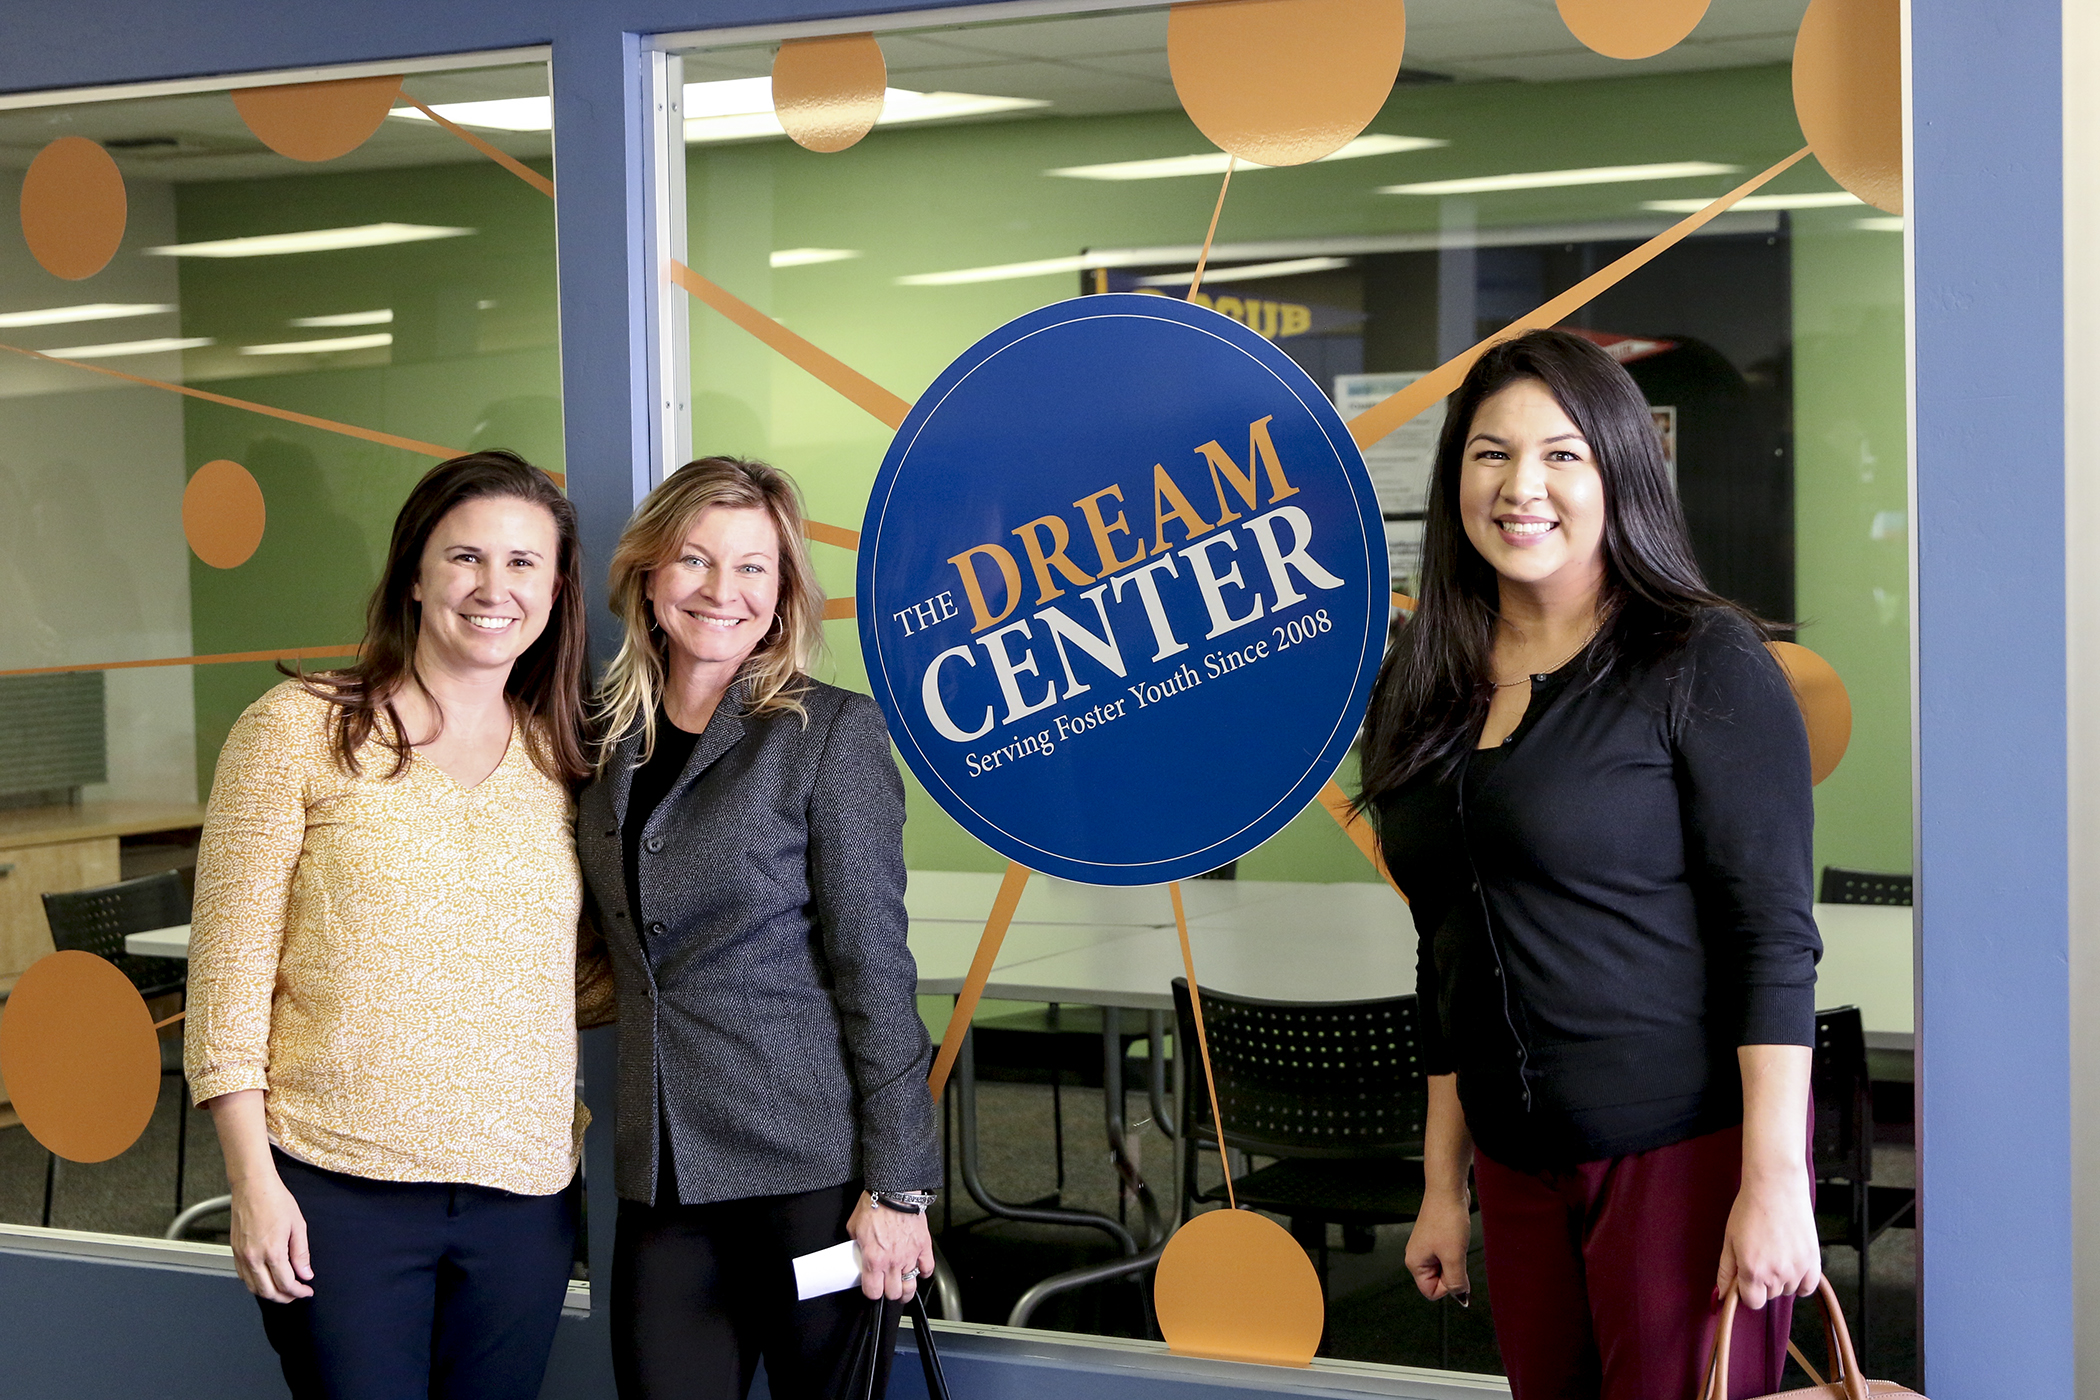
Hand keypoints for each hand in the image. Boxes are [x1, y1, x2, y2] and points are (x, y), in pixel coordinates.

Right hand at [228, 1171, 313, 1302]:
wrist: (253, 1186)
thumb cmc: (275, 1200)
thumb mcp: (298, 1225)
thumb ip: (301, 1253)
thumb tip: (305, 1273)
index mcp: (272, 1251)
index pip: (286, 1284)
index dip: (299, 1292)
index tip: (307, 1290)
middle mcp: (254, 1257)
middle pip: (268, 1292)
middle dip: (284, 1298)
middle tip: (296, 1294)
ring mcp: (242, 1255)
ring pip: (253, 1287)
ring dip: (269, 1294)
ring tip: (283, 1290)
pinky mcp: (234, 1251)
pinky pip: (243, 1276)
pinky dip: (255, 1284)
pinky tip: (265, 1279)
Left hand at [848, 1194, 934, 1300]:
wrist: (894, 1190)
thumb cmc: (875, 1204)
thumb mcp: (854, 1227)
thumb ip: (856, 1244)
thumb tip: (857, 1250)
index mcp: (874, 1259)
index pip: (873, 1292)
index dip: (871, 1292)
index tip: (872, 1288)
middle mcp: (893, 1261)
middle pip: (893, 1294)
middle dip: (889, 1293)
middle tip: (887, 1287)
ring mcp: (910, 1256)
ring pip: (911, 1286)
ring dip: (906, 1289)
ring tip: (903, 1288)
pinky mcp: (923, 1247)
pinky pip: (927, 1269)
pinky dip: (923, 1272)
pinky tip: (918, 1270)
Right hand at [1405, 1186, 1472, 1302]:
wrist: (1447, 1191)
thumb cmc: (1447, 1219)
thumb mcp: (1454, 1256)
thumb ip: (1456, 1281)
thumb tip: (1460, 1295)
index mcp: (1415, 1263)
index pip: (1431, 1292)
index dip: (1447, 1286)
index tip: (1455, 1268)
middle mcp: (1417, 1256)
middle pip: (1438, 1281)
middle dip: (1452, 1272)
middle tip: (1456, 1253)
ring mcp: (1426, 1247)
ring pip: (1445, 1268)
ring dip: (1455, 1260)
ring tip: (1455, 1243)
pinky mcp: (1435, 1239)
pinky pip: (1447, 1256)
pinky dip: (1455, 1251)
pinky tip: (1456, 1237)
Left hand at [1716, 1170, 1819, 1309]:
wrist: (1776, 1188)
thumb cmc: (1749, 1210)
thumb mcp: (1729, 1240)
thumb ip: (1725, 1271)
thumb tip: (1722, 1295)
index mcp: (1752, 1271)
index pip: (1752, 1302)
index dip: (1746, 1291)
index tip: (1745, 1278)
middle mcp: (1776, 1275)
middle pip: (1769, 1295)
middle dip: (1762, 1282)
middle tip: (1760, 1256)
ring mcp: (1797, 1270)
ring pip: (1787, 1290)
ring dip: (1781, 1280)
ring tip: (1775, 1253)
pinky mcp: (1814, 1261)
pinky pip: (1808, 1287)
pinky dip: (1801, 1282)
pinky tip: (1791, 1266)